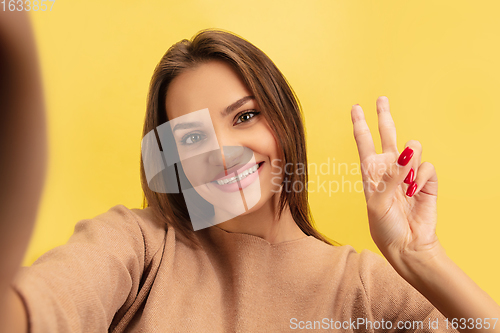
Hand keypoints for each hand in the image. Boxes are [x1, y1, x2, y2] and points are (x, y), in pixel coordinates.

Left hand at [351, 96, 441, 268]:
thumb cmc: (385, 227)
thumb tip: (406, 153)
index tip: (355, 107)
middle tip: (381, 99)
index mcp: (371, 173)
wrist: (407, 245)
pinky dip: (420, 178)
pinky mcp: (426, 181)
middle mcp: (389, 169)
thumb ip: (390, 177)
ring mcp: (408, 174)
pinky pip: (426, 167)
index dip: (360, 124)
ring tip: (405, 184)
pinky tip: (415, 191)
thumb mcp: (378, 203)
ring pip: (411, 149)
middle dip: (384, 116)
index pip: (364, 143)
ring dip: (409, 162)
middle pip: (387, 135)